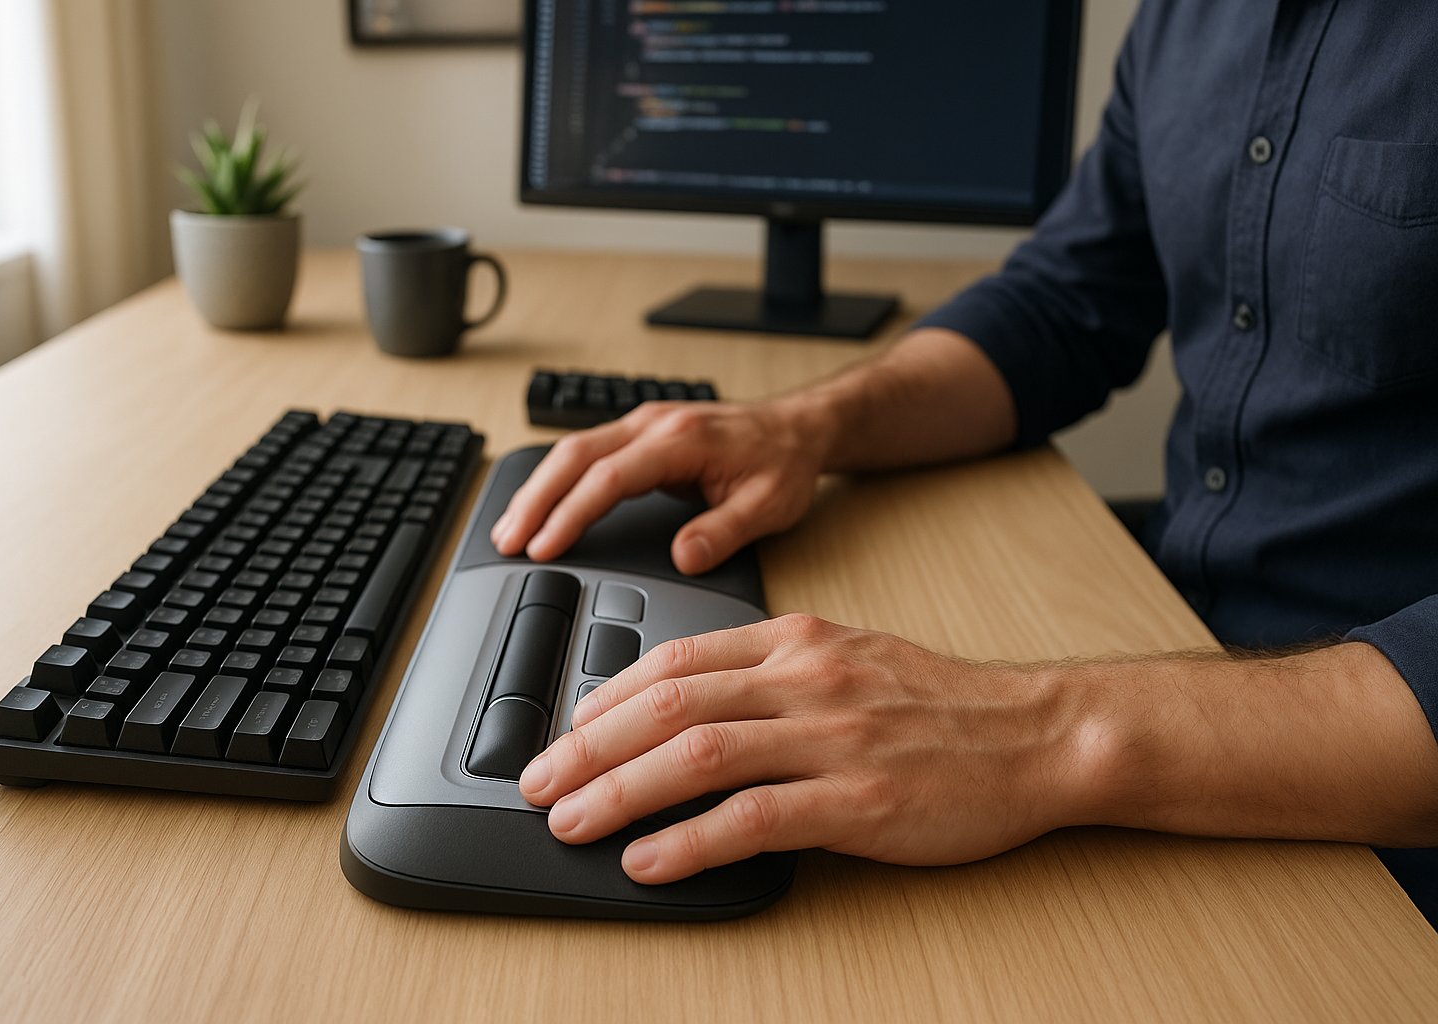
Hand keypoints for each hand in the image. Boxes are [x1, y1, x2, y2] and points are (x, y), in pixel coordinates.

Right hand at [491, 399, 828, 574]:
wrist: (799, 427)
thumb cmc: (783, 461)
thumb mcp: (769, 504)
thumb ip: (724, 531)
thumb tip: (683, 557)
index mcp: (681, 439)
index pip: (610, 478)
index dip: (572, 514)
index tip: (546, 547)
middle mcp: (654, 423)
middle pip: (574, 456)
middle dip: (535, 500)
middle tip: (508, 542)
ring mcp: (644, 423)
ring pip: (573, 450)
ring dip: (538, 489)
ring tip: (510, 530)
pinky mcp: (640, 432)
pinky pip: (587, 452)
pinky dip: (557, 480)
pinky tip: (541, 506)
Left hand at [517, 614, 1095, 883]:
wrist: (1039, 734)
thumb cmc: (942, 705)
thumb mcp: (849, 659)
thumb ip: (772, 674)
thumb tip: (686, 709)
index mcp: (799, 641)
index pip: (677, 657)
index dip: (607, 696)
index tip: (566, 729)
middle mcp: (807, 678)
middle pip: (669, 703)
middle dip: (588, 747)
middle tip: (538, 781)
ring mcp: (834, 737)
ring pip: (699, 754)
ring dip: (621, 791)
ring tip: (572, 821)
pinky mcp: (861, 799)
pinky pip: (755, 820)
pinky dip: (691, 841)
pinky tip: (650, 861)